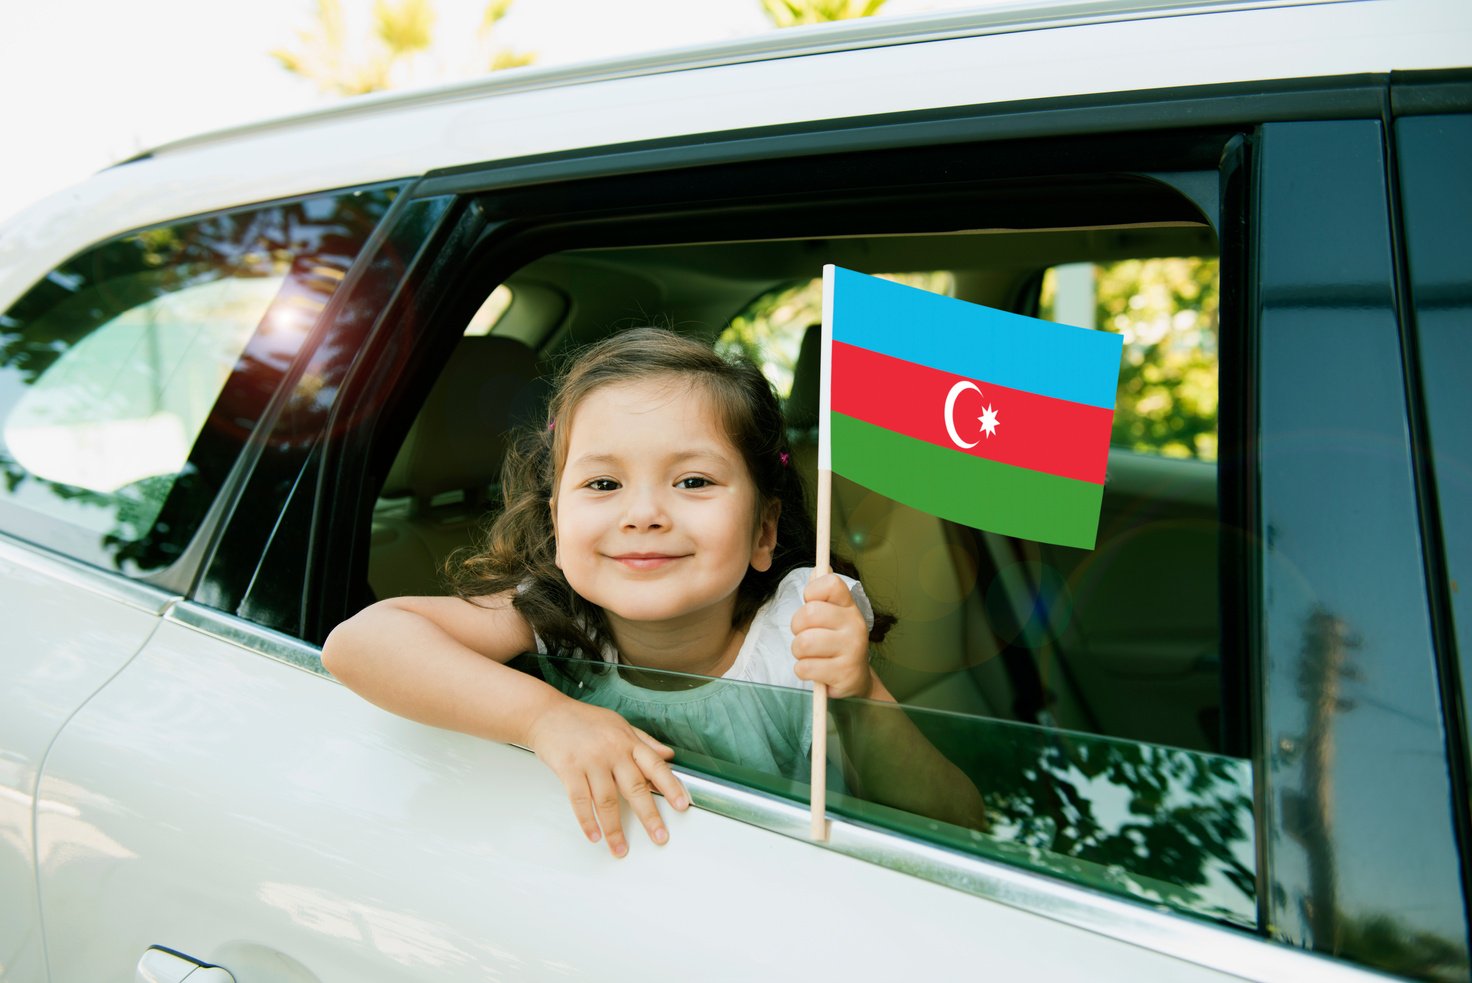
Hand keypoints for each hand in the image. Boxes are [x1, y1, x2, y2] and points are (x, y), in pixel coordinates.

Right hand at [527, 699, 689, 857]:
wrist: (545, 713)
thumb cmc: (583, 720)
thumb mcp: (619, 724)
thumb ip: (645, 742)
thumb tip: (669, 755)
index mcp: (627, 741)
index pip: (655, 765)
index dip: (671, 786)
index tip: (682, 805)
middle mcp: (612, 751)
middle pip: (635, 788)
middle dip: (649, 816)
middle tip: (660, 837)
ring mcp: (590, 760)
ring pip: (607, 801)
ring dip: (614, 829)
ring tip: (620, 849)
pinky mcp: (568, 769)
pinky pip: (580, 801)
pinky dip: (587, 821)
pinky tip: (594, 835)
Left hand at [790, 573, 873, 698]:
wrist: (855, 680)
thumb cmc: (835, 644)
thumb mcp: (831, 617)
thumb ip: (821, 594)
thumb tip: (817, 569)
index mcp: (849, 606)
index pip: (830, 583)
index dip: (812, 592)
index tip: (811, 604)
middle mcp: (855, 624)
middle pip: (809, 613)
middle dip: (797, 627)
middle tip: (805, 636)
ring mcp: (853, 649)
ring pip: (804, 643)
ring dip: (798, 652)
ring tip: (810, 655)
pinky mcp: (845, 673)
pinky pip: (805, 667)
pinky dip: (802, 670)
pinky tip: (815, 671)